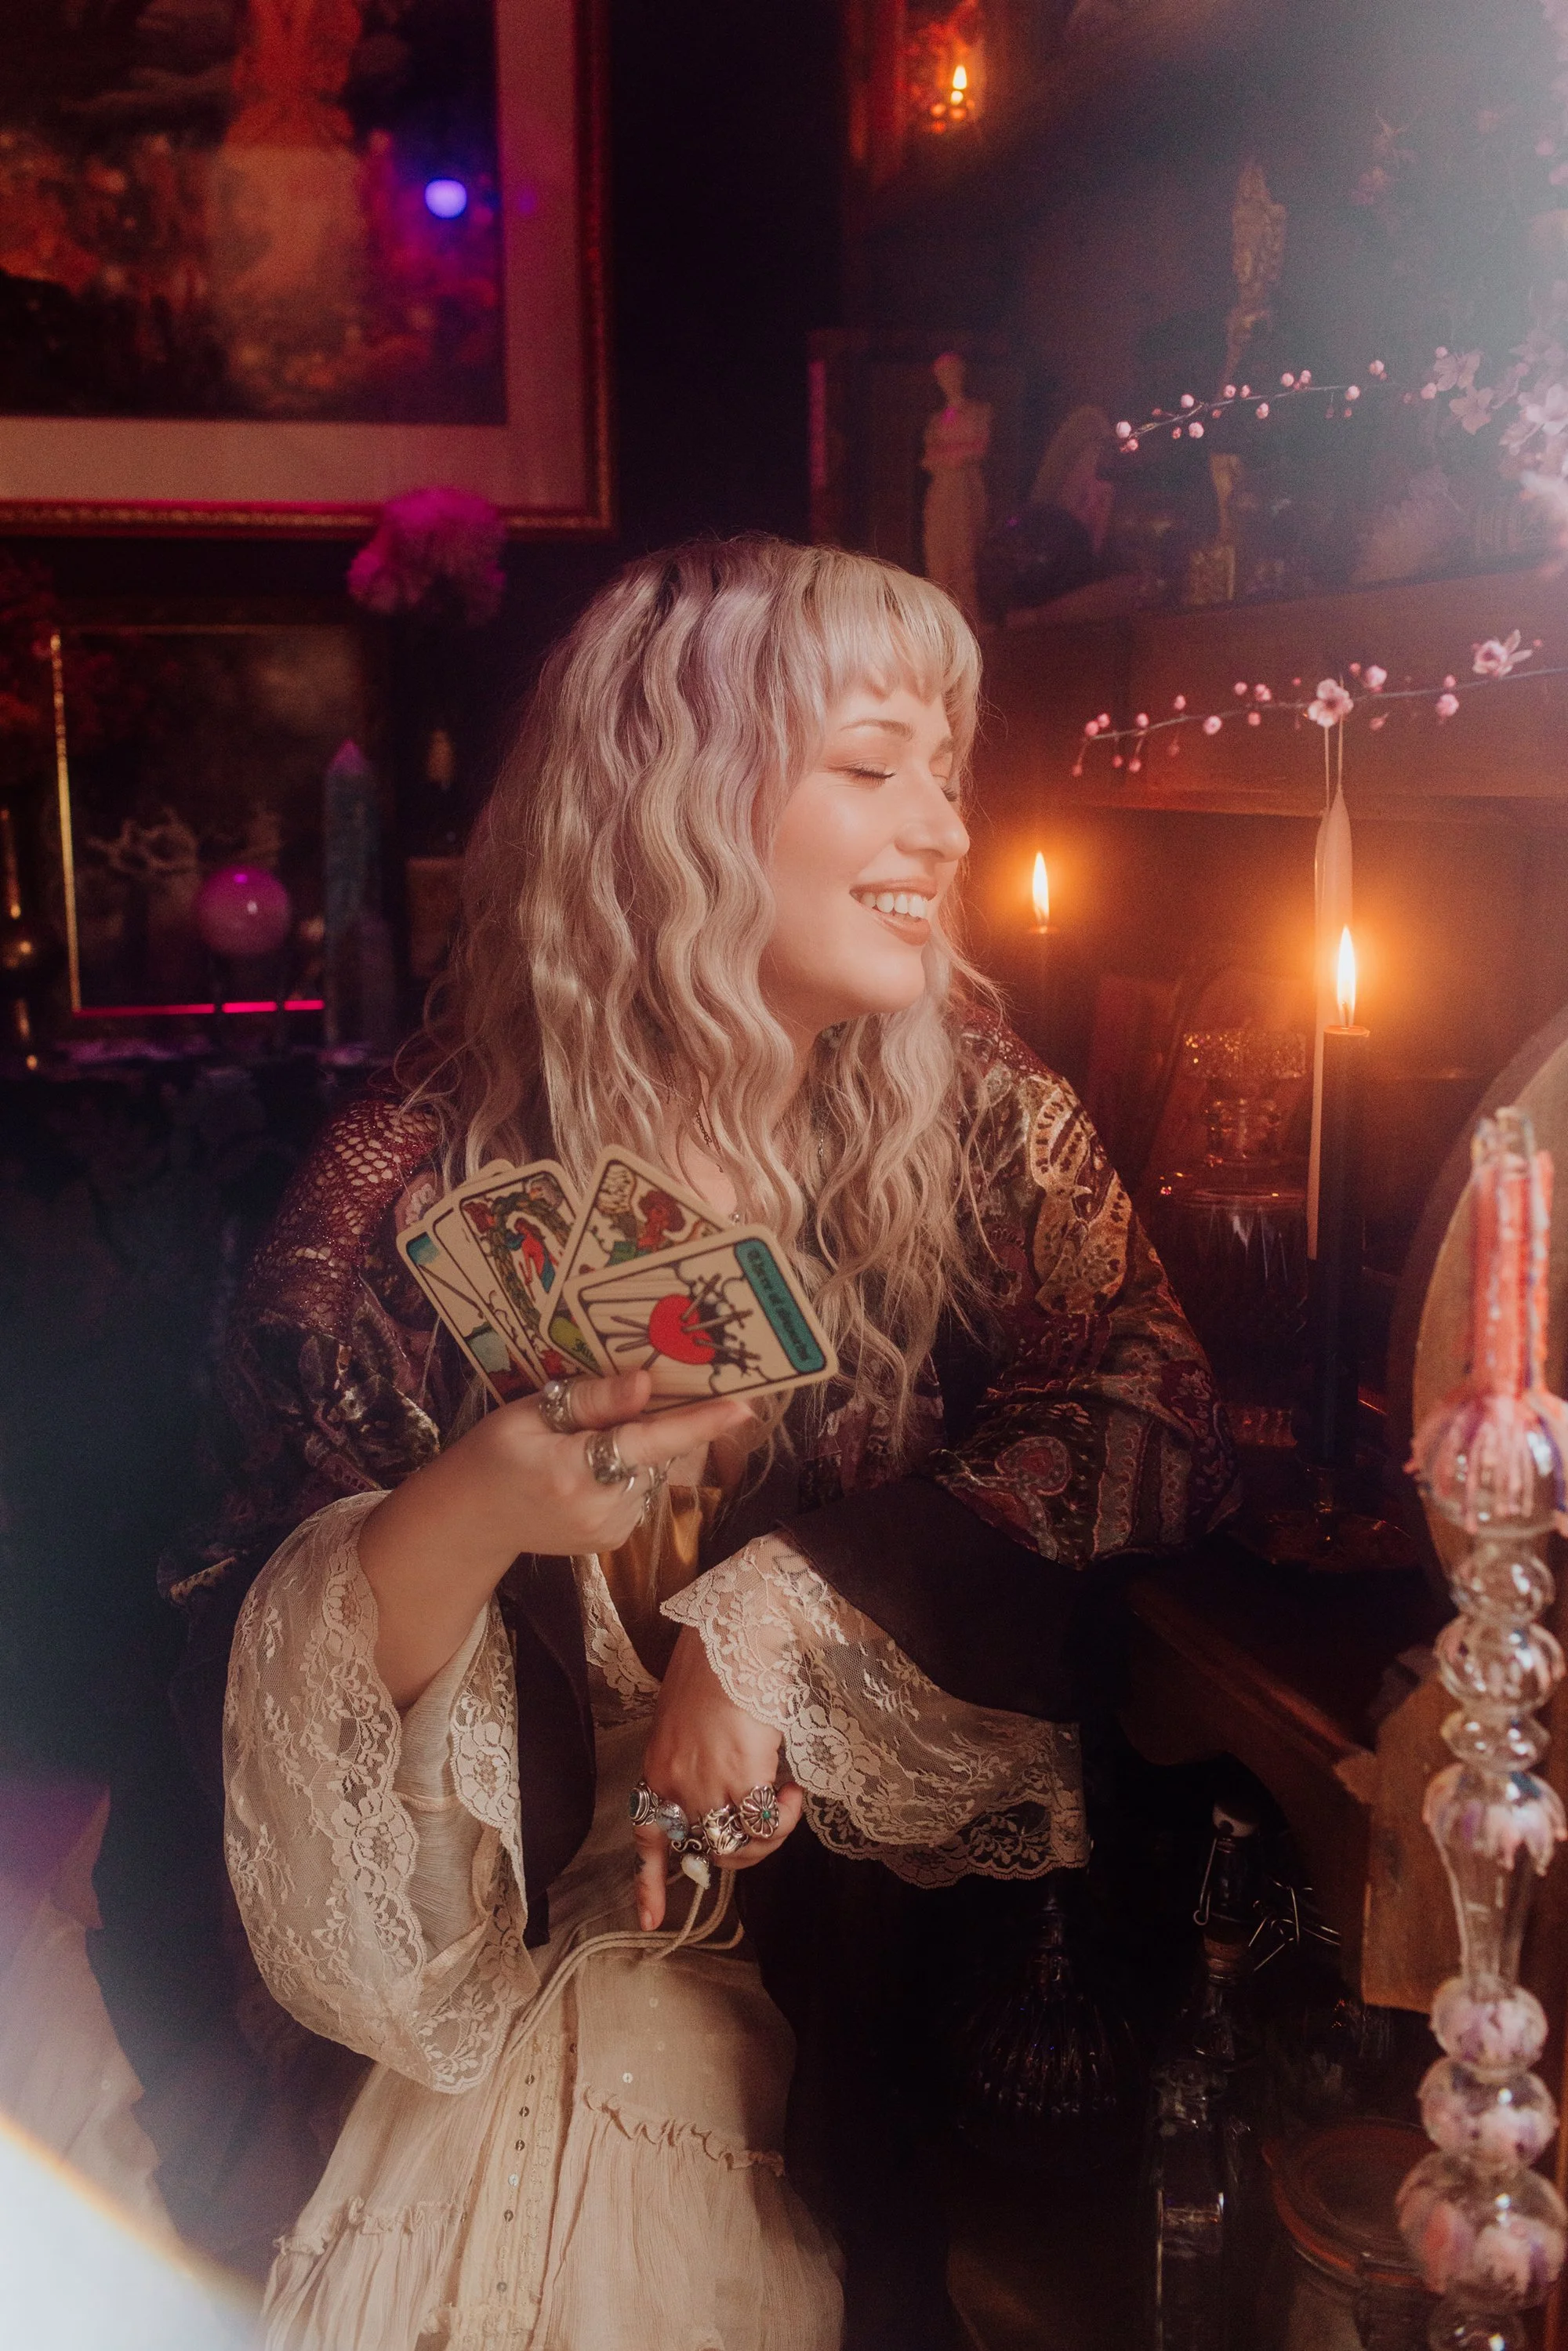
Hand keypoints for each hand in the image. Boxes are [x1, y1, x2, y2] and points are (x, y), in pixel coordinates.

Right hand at [360, 1370, 754, 1704]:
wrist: (471, 1520)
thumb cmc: (493, 1455)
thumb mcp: (531, 1414)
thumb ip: (593, 1401)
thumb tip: (646, 1383)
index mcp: (576, 1473)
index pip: (650, 1441)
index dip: (699, 1422)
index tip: (743, 1406)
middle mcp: (603, 1511)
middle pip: (654, 1452)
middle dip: (649, 1422)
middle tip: (612, 1403)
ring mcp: (611, 1533)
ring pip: (648, 1470)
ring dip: (634, 1448)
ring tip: (582, 1443)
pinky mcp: (614, 1542)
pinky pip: (637, 1490)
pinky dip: (624, 1471)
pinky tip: (587, 1469)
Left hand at [633, 1625, 803, 1930]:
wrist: (734, 1633)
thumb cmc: (716, 1664)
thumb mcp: (691, 1719)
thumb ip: (699, 1758)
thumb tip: (730, 1785)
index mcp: (658, 1768)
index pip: (647, 1837)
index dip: (649, 1883)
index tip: (651, 1922)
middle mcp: (676, 1783)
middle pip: (708, 1849)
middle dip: (743, 1851)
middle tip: (769, 1818)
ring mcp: (705, 1784)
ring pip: (739, 1844)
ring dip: (769, 1834)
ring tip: (785, 1797)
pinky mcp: (739, 1776)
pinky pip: (764, 1823)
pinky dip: (783, 1815)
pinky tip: (792, 1789)